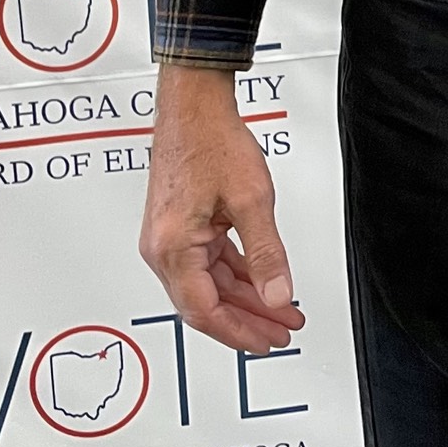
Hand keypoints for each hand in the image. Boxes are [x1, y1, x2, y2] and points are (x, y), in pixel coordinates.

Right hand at [140, 61, 304, 352]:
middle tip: (284, 330)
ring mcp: (170, 240)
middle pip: (207, 303)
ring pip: (210, 284)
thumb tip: (278, 294)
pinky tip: (262, 282)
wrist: (194, 106)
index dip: (240, 331)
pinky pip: (210, 263)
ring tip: (282, 309)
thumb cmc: (212, 142)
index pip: (205, 311)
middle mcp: (163, 250)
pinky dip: (238, 274)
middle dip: (249, 319)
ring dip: (246, 298)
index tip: (269, 340)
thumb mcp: (252, 200)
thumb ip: (266, 253)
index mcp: (172, 249)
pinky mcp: (181, 228)